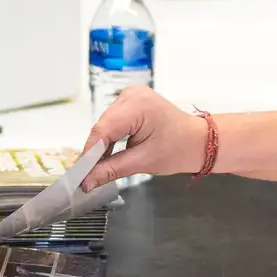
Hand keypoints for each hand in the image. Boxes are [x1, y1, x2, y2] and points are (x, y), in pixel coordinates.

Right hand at [80, 88, 209, 190]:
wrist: (197, 140)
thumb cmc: (178, 149)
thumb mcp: (142, 162)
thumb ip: (110, 170)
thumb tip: (84, 182)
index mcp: (137, 105)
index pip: (102, 131)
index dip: (88, 155)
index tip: (78, 177)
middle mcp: (131, 94)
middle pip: (102, 127)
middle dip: (95, 152)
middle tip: (86, 177)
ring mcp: (131, 95)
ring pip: (104, 125)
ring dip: (101, 146)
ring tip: (96, 168)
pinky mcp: (131, 101)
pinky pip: (112, 121)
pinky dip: (109, 138)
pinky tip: (108, 154)